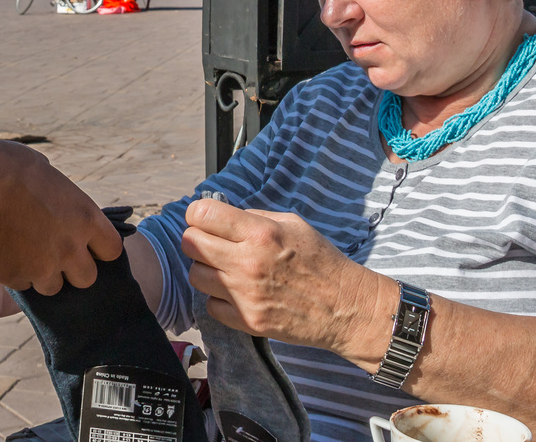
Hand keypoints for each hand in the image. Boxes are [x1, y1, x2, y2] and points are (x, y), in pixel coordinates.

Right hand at [0, 130, 121, 293]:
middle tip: (54, 253)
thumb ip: (58, 194)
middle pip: (87, 278)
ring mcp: (42, 267)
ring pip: (54, 288)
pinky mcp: (15, 278)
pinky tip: (2, 252)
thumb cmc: (3, 166)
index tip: (85, 243)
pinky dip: (15, 274)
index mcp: (84, 217)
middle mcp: (69, 247)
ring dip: (43, 274)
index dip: (98, 248)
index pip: (112, 249)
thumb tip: (57, 196)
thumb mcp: (44, 171)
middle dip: (73, 269)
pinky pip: (23, 285)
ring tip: (23, 252)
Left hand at [181, 198, 395, 364]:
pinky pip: (210, 305)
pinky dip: (219, 298)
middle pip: (190, 244)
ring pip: (195, 276)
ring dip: (206, 270)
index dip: (199, 215)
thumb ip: (253, 217)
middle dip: (198, 239)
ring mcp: (245, 295)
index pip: (201, 215)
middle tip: (213, 243)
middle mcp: (248, 262)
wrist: (345, 307)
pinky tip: (236, 292)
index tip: (207, 220)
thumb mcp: (292, 224)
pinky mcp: (247, 321)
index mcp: (260, 233)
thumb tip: (220, 215)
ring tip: (226, 269)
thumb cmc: (320, 260)